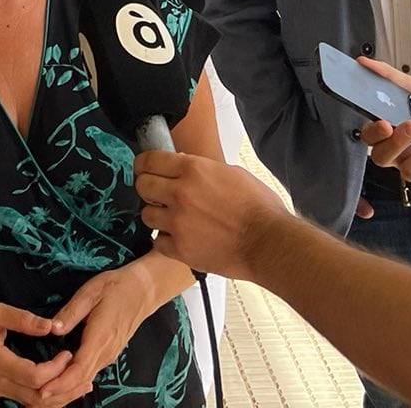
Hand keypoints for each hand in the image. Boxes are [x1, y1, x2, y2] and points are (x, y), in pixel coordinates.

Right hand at [0, 302, 71, 406]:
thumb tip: (50, 326)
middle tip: (85, 374)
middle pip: (38, 398)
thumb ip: (23, 319)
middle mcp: (0, 383)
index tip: (67, 352)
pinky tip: (60, 389)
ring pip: (34, 404)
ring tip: (80, 386)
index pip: (35, 377)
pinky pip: (27, 400)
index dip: (56, 369)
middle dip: (65, 388)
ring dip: (58, 398)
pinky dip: (46, 398)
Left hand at [40, 260, 170, 403]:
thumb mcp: (90, 292)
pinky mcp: (109, 353)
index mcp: (100, 337)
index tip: (42, 389)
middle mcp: (106, 352)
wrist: (143, 290)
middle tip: (36, 393)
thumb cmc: (115, 287)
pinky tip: (61, 380)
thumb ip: (71, 312)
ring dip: (66, 388)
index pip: (79, 369)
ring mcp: (109, 354)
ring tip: (45, 389)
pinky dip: (75, 381)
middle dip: (59, 390)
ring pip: (86, 379)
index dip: (60, 383)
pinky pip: (90, 372)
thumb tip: (52, 329)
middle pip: (81, 380)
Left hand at [134, 152, 289, 282]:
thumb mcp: (231, 173)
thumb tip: (184, 167)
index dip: (144, 163)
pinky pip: (158, 242)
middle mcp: (180, 194)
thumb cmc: (259, 208)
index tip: (144, 167)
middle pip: (142, 185)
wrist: (268, 242)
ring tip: (170, 218)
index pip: (150, 160)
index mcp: (193, 170)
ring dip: (156, 215)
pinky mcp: (180, 249)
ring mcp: (178, 223)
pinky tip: (179, 238)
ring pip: (146, 215)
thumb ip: (202, 170)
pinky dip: (166, 241)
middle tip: (154, 192)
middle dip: (147, 187)